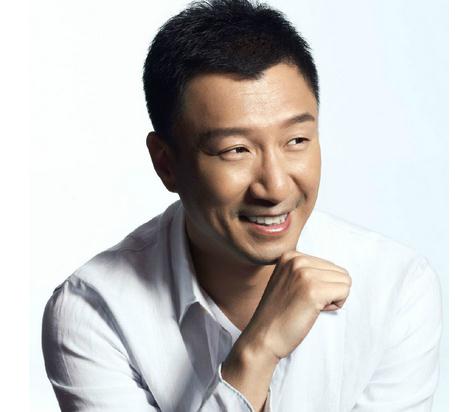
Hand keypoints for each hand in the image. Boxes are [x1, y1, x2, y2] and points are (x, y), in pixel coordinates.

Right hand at [221, 251, 350, 410]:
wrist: (264, 336)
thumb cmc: (279, 314)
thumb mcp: (288, 280)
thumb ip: (306, 270)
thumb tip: (338, 271)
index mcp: (290, 255)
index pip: (329, 265)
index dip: (321, 285)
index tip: (301, 296)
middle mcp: (296, 259)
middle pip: (338, 272)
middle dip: (329, 290)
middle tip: (306, 304)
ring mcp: (304, 274)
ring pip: (344, 281)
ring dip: (333, 298)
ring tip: (309, 307)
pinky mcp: (313, 290)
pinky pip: (345, 291)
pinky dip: (336, 305)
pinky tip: (315, 311)